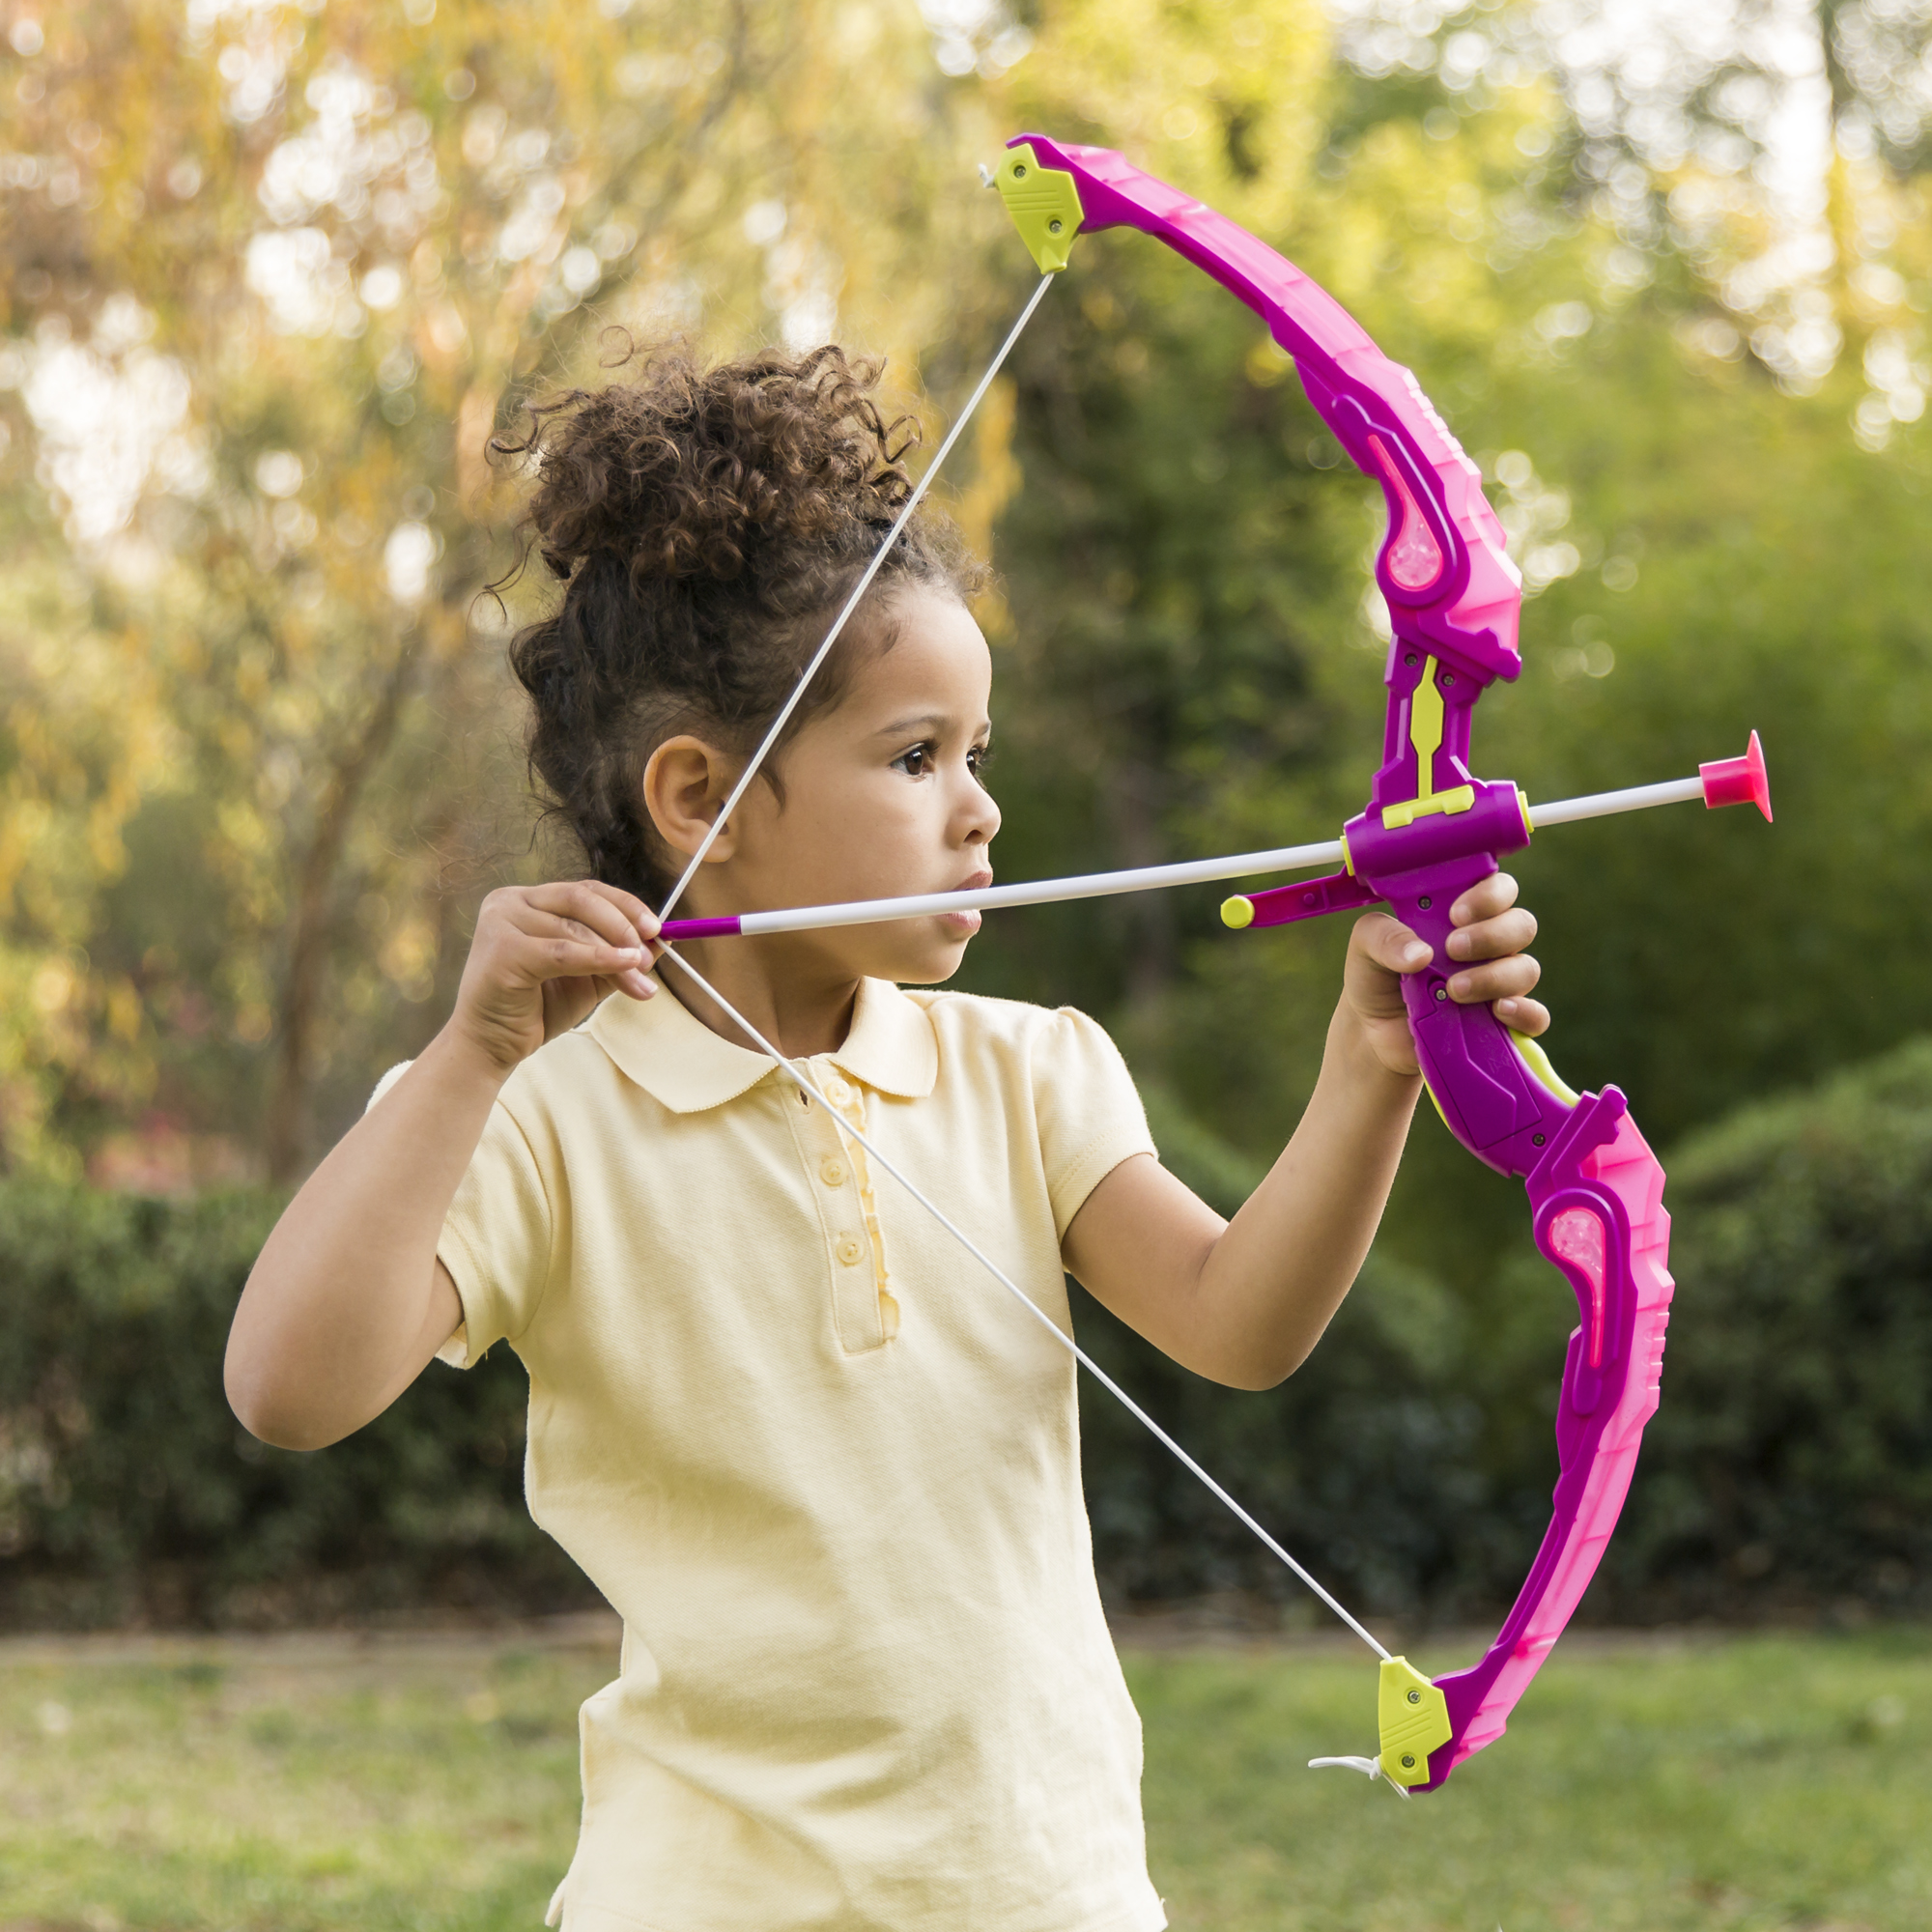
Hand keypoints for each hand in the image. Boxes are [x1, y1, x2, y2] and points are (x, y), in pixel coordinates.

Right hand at [444, 880, 660, 1075]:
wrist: (493, 1046)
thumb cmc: (537, 1008)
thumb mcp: (588, 976)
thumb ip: (619, 955)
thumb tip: (663, 941)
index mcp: (528, 900)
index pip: (585, 890)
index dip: (625, 905)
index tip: (657, 928)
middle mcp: (509, 901)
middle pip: (580, 899)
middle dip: (623, 926)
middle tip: (649, 955)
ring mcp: (501, 921)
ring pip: (575, 929)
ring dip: (616, 955)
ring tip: (641, 981)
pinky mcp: (502, 949)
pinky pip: (562, 951)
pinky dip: (598, 959)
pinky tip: (625, 968)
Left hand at [1342, 872, 1546, 1078]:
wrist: (1372, 1035)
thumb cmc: (1375, 978)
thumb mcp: (1365, 948)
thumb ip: (1385, 937)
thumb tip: (1421, 954)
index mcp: (1461, 915)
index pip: (1497, 889)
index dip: (1488, 895)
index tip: (1456, 914)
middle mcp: (1488, 945)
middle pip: (1521, 924)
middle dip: (1491, 934)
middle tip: (1452, 949)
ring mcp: (1499, 983)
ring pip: (1527, 968)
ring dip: (1495, 976)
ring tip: (1454, 989)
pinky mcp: (1503, 1023)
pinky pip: (1536, 1016)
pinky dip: (1524, 1012)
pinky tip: (1498, 1010)